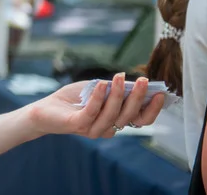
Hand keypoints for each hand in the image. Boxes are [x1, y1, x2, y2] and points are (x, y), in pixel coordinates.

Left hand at [28, 73, 163, 138]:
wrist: (45, 109)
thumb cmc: (73, 99)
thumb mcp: (97, 89)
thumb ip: (113, 88)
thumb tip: (133, 81)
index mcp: (115, 121)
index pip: (140, 120)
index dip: (152, 109)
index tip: (161, 93)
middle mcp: (107, 128)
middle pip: (129, 117)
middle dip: (138, 98)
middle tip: (145, 81)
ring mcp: (92, 129)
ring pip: (112, 114)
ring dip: (118, 95)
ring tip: (121, 77)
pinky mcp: (77, 125)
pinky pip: (91, 112)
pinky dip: (98, 97)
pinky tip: (100, 83)